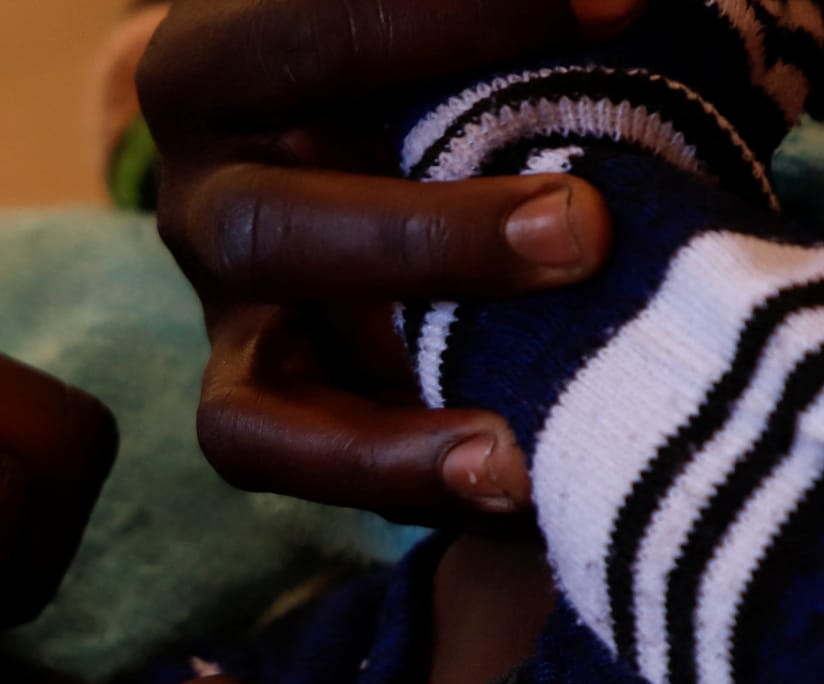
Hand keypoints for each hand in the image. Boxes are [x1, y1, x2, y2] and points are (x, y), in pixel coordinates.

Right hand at [138, 0, 632, 516]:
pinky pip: (309, 484)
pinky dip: (411, 493)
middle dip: (428, 243)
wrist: (372, 136)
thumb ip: (508, 21)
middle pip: (268, 233)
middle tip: (583, 231)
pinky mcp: (267, 415)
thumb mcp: (447, 26)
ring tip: (516, 457)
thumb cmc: (437, 52)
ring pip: (250, 411)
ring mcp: (226, 325)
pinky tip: (529, 494)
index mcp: (217, 66)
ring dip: (386, 440)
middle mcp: (199, 201)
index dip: (456, 25)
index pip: (311, 38)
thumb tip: (624, 3)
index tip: (618, 8)